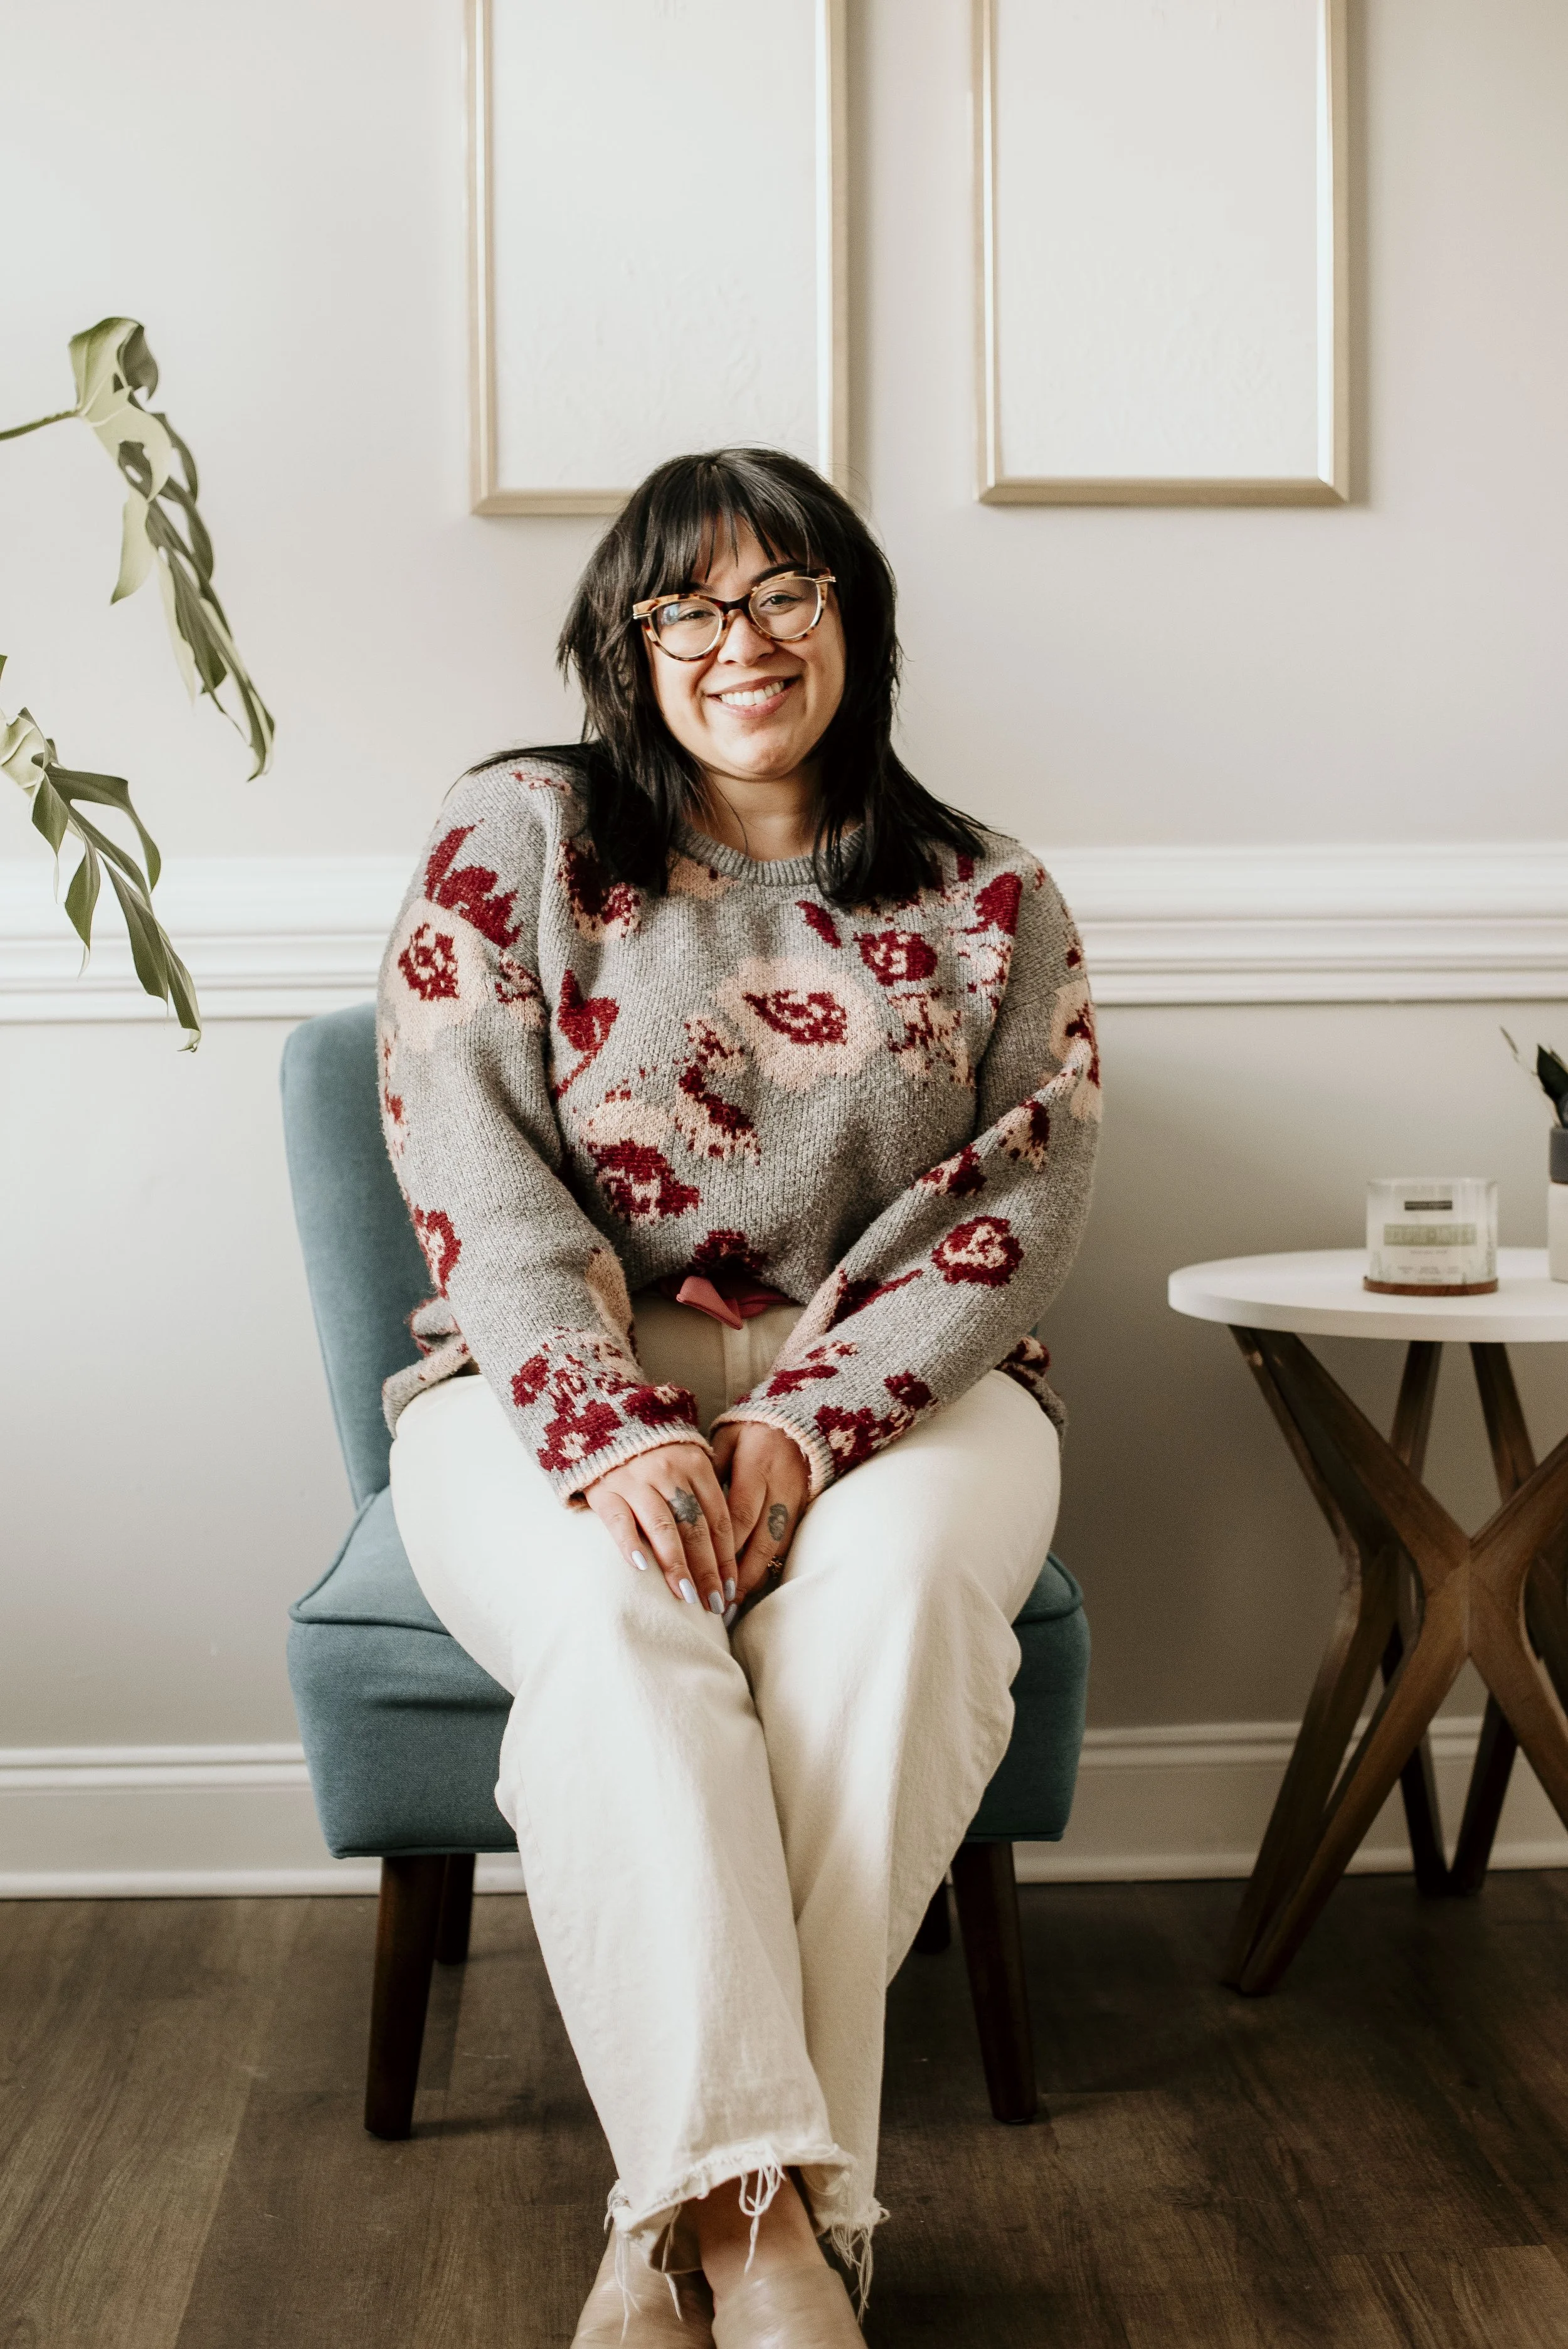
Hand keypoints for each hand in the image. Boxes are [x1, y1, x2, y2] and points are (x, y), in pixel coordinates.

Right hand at [584, 1441, 738, 1619]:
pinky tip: (641, 1568)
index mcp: (696, 1466)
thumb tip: (727, 1550)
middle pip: (695, 1527)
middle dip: (707, 1570)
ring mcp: (636, 1480)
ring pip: (663, 1526)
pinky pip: (619, 1519)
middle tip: (715, 1604)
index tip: (731, 1589)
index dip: (727, 1558)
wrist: (603, 1422)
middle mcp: (669, 1472)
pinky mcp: (604, 1488)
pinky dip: (630, 1543)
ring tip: (687, 1596)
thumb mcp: (686, 1462)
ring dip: (677, 1564)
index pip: (719, 1519)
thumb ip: (703, 1495)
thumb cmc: (652, 1452)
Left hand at [709, 1421, 810, 1608]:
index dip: (724, 1546)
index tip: (705, 1571)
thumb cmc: (752, 1428)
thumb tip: (690, 1505)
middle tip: (719, 1601)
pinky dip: (768, 1566)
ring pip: (776, 1546)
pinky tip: (751, 1584)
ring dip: (754, 1576)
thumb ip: (710, 1471)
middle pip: (761, 1538)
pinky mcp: (802, 1511)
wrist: (799, 1418)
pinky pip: (786, 1544)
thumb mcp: (726, 1439)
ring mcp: (795, 1501)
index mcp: (757, 1466)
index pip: (740, 1514)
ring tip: (733, 1602)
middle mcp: (780, 1487)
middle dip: (740, 1573)